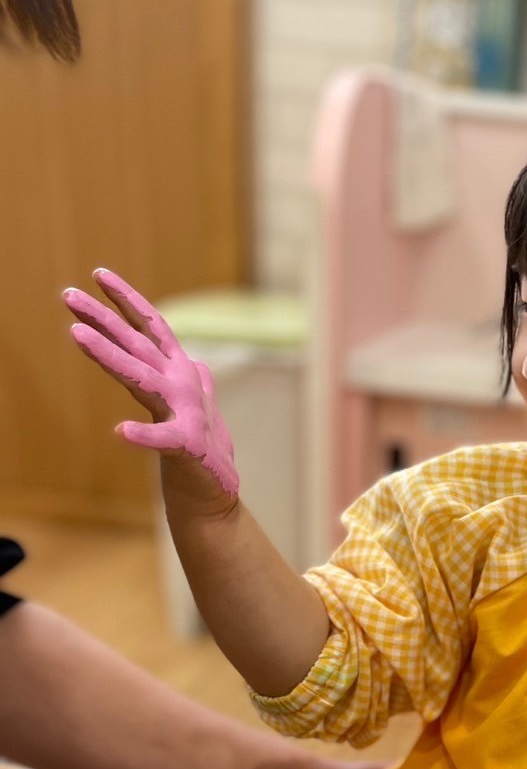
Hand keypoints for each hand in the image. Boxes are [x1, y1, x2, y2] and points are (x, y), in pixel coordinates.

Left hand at [64, 269, 239, 500]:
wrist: (215, 493)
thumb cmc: (199, 449)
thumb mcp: (191, 406)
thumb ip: (189, 379)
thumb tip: (191, 359)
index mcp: (181, 373)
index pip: (151, 326)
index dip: (126, 299)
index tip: (98, 275)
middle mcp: (182, 385)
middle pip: (136, 343)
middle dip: (102, 317)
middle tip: (69, 295)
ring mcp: (186, 413)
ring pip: (140, 377)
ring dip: (109, 356)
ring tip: (78, 336)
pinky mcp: (188, 445)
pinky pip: (162, 440)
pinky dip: (144, 435)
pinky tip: (122, 432)